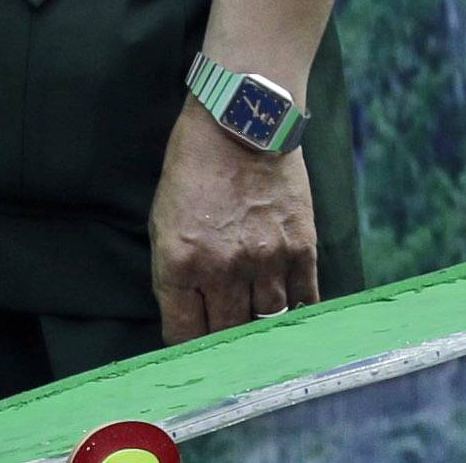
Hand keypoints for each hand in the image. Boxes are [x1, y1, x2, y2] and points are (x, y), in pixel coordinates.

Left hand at [149, 106, 322, 343]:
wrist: (243, 120)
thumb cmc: (194, 170)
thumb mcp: (163, 223)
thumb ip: (175, 276)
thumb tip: (191, 318)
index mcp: (180, 264)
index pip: (184, 335)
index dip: (189, 346)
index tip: (196, 345)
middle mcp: (223, 268)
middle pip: (225, 333)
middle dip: (224, 338)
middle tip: (227, 338)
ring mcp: (266, 258)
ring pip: (264, 321)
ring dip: (259, 325)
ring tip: (257, 322)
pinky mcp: (301, 245)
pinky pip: (302, 299)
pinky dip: (295, 312)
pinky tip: (289, 313)